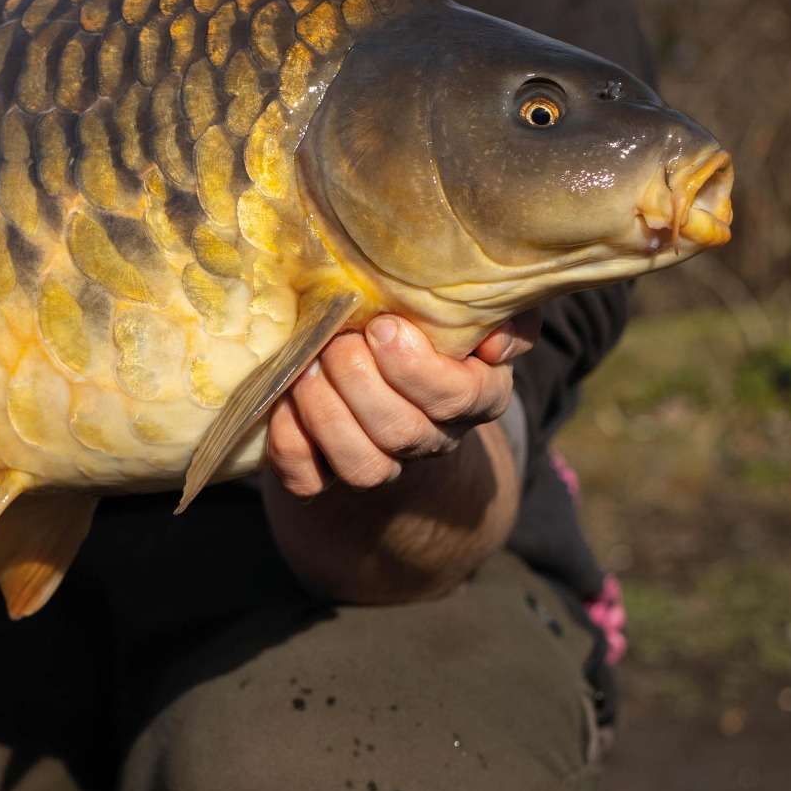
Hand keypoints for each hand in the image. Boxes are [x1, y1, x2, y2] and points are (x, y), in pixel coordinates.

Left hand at [264, 311, 538, 501]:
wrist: (386, 368)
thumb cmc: (434, 326)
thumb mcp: (476, 310)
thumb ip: (506, 314)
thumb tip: (495, 337)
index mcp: (476, 396)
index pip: (455, 398)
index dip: (415, 368)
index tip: (383, 326)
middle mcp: (432, 438)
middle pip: (403, 432)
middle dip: (360, 381)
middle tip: (338, 340)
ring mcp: (382, 462)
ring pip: (362, 466)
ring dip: (326, 413)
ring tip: (307, 367)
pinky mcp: (327, 475)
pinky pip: (309, 480)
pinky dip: (291, 443)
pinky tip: (283, 402)